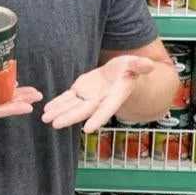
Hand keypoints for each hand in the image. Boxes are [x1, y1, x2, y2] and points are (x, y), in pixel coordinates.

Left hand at [41, 56, 157, 132]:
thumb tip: (150, 65)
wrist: (120, 74)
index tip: (88, 129)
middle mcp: (99, 100)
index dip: (97, 119)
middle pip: (83, 111)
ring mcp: (88, 97)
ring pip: (72, 107)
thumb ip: (140, 66)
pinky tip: (46, 110)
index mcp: (114, 96)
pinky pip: (67, 99)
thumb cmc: (130, 69)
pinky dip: (57, 104)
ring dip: (58, 113)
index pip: (106, 109)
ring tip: (45, 119)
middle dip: (69, 117)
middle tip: (56, 124)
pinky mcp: (80, 92)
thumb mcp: (135, 65)